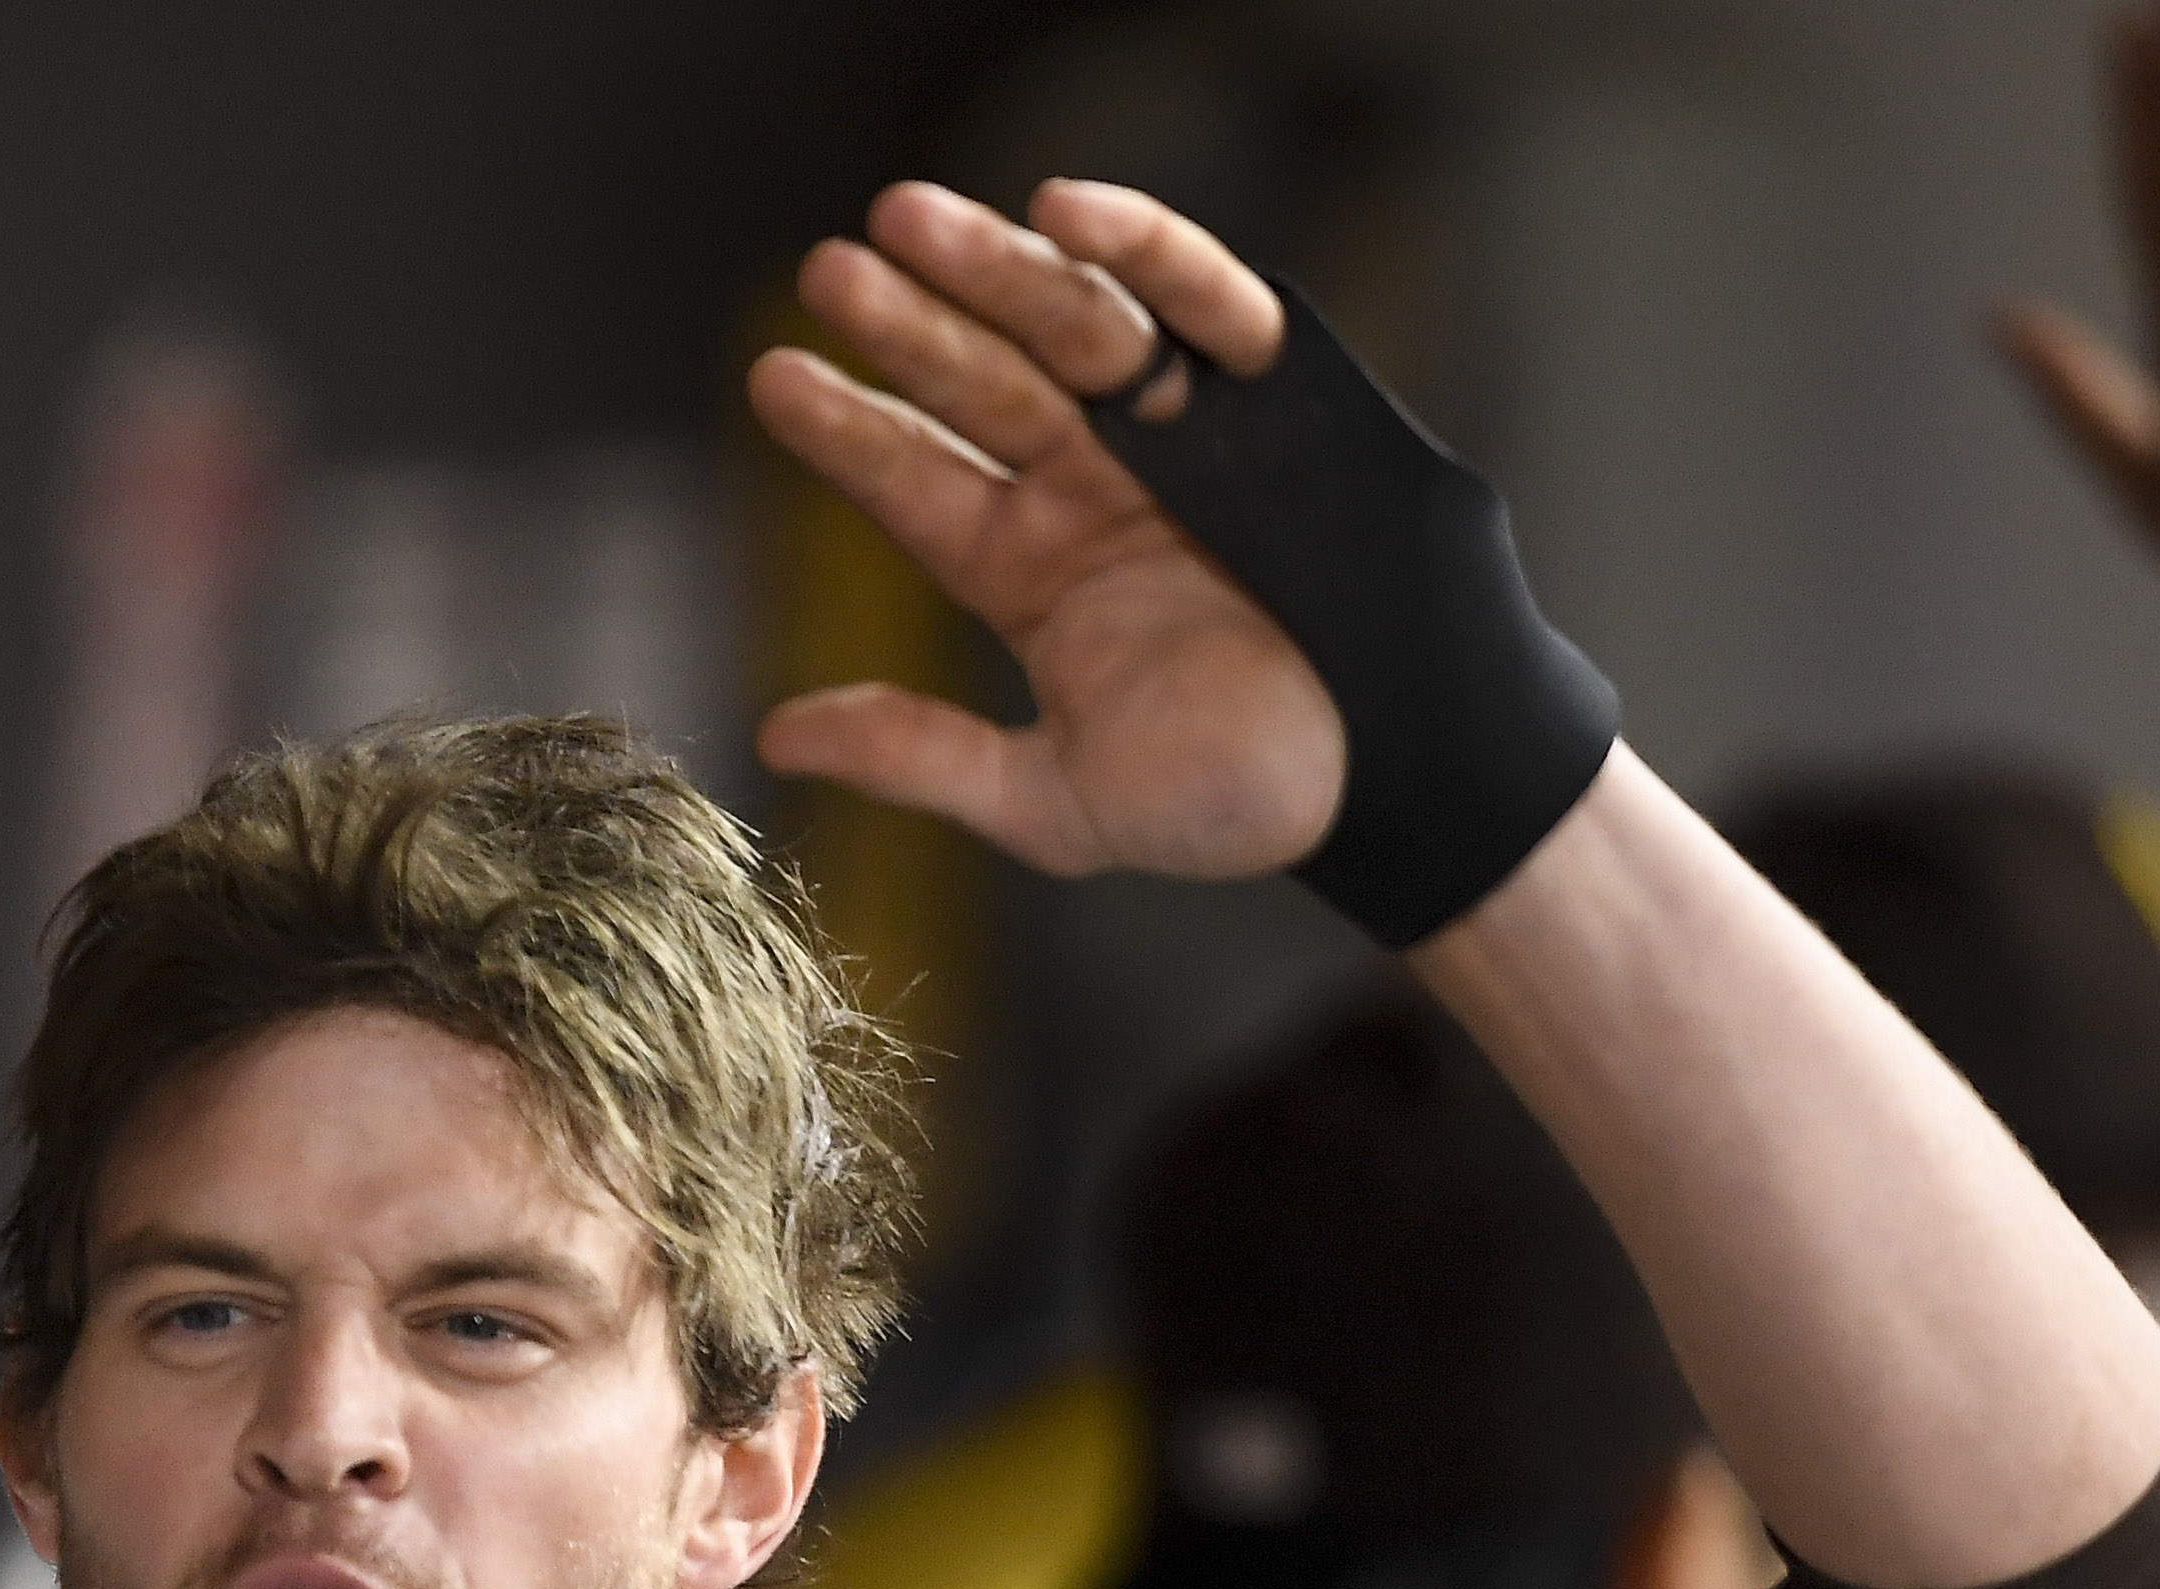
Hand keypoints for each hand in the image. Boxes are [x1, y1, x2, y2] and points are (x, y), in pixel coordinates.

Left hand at [748, 179, 1343, 878]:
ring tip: (909, 221)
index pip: (918, 484)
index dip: (849, 430)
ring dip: (996, 267)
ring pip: (1074, 327)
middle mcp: (1094, 491)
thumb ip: (923, 758)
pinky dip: (1146, 252)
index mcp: (1032, 574)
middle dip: (908, 325)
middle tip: (828, 270)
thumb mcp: (1053, 799)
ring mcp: (1184, 439)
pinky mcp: (1280, 398)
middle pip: (982, 385)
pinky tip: (1066, 213)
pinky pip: (1207, 307)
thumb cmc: (1228, 804)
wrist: (1387, 787)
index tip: (771, 378)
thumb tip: (775, 738)